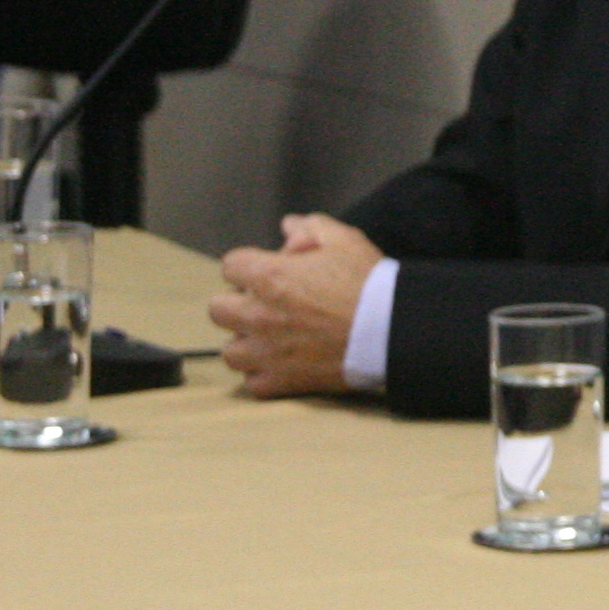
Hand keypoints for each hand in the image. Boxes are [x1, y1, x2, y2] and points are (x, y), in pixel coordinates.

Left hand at [210, 214, 383, 395]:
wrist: (390, 330)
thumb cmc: (367, 282)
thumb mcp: (345, 240)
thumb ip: (311, 227)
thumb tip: (289, 226)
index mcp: (269, 277)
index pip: (231, 265)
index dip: (249, 265)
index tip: (267, 270)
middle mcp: (258, 315)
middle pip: (218, 309)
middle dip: (238, 303)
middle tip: (266, 304)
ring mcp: (266, 352)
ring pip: (231, 350)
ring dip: (247, 343)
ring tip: (271, 338)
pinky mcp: (280, 381)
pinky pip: (253, 383)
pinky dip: (264, 375)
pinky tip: (282, 364)